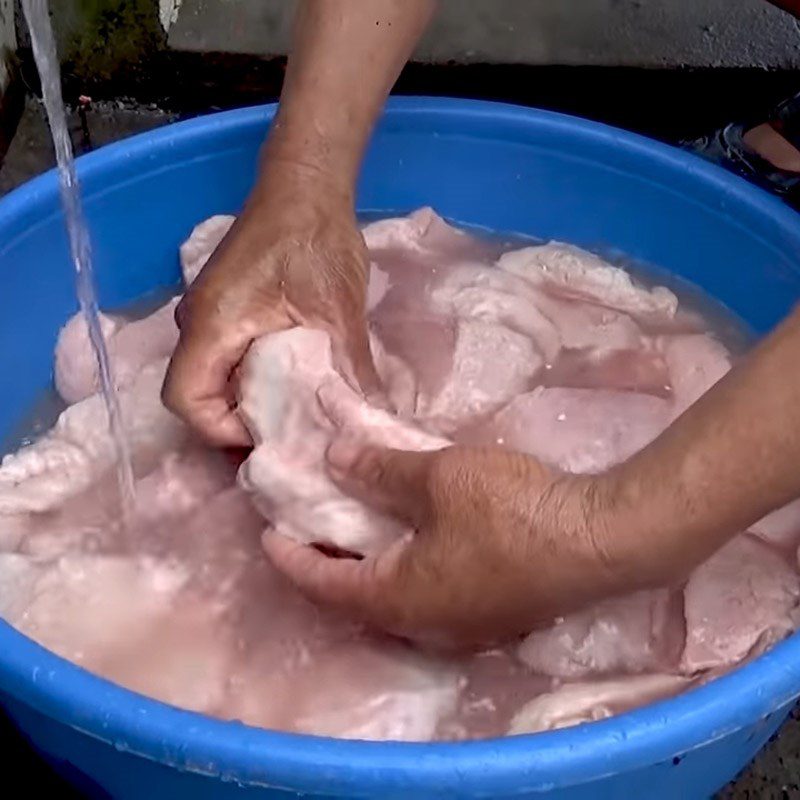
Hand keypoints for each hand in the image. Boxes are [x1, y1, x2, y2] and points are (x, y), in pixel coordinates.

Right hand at [162, 165, 380, 445]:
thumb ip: (353, 369)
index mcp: (213, 325)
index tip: (271, 436)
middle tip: (289, 441)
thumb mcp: (339, 311)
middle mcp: (198, 324)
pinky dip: (254, 381)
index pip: (185, 400)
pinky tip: (293, 389)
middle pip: (198, 396)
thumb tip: (376, 417)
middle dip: (239, 425)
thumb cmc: (316, 240)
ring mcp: (209, 316)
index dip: (221, 430)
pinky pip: (229, 359)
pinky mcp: (227, 310)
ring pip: (215, 379)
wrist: (306, 185)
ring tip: (296, 421)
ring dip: (249, 403)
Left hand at [263, 441, 626, 647]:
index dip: (292, 559)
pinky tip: (417, 540)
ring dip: (371, 570)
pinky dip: (408, 572)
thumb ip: (379, 470)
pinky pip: (432, 598)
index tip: (270, 534)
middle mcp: (426, 626)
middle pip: (358, 600)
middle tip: (313, 529)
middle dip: (329, 566)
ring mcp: (464, 626)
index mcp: (399, 599)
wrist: (600, 539)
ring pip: (397, 602)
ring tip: (359, 532)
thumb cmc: (511, 510)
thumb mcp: (437, 478)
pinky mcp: (494, 614)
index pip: (325, 585)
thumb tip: (331, 458)